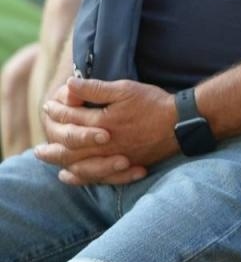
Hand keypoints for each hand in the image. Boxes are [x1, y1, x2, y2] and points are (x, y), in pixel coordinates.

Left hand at [35, 78, 178, 184]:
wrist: (183, 123)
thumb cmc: (154, 104)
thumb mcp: (125, 89)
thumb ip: (96, 88)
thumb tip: (71, 84)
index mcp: (102, 123)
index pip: (71, 118)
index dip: (58, 110)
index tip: (49, 106)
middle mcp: (105, 144)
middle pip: (69, 146)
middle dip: (52, 144)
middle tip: (38, 147)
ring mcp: (115, 157)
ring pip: (79, 163)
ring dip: (60, 161)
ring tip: (48, 160)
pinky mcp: (125, 165)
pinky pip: (97, 176)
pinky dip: (80, 177)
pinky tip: (71, 176)